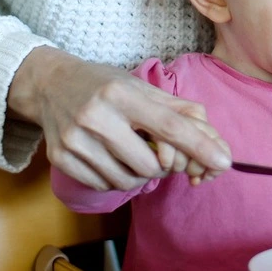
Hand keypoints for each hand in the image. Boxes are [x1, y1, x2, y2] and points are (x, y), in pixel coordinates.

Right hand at [7, 47, 231, 189]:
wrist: (48, 85)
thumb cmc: (104, 85)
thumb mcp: (140, 87)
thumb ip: (178, 110)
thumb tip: (212, 139)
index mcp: (121, 94)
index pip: (168, 126)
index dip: (199, 145)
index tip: (223, 161)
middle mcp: (96, 116)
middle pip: (150, 164)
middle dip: (162, 165)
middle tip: (156, 151)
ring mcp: (75, 140)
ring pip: (127, 180)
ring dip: (139, 174)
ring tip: (131, 152)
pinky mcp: (61, 159)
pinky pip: (104, 185)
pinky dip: (115, 178)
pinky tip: (109, 157)